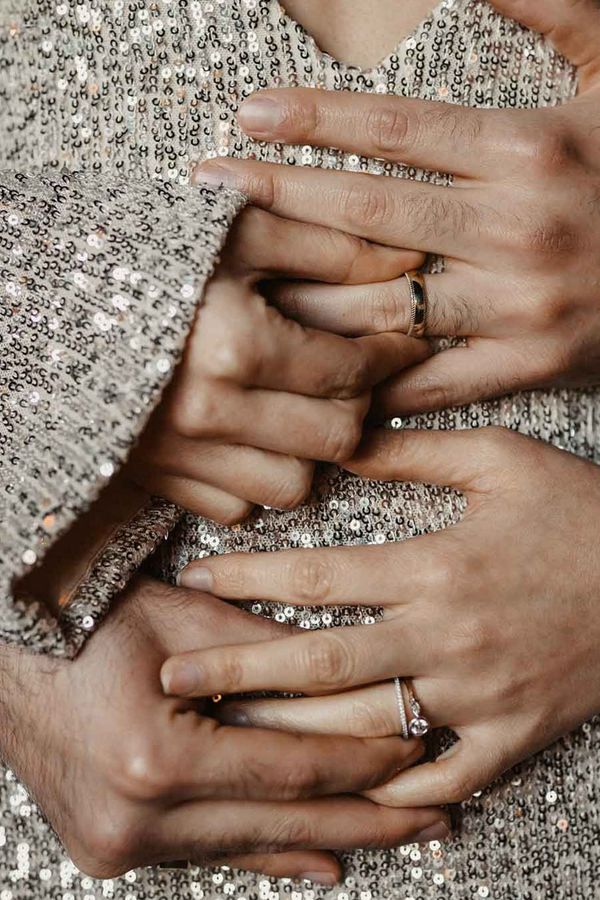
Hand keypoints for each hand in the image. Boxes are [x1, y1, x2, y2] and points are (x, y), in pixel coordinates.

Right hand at [0, 577, 445, 881]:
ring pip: (254, 846)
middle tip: (438, 818)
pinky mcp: (113, 853)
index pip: (292, 768)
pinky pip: (213, 854)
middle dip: (369, 819)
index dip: (362, 762)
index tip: (417, 749)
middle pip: (285, 821)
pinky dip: (271, 851)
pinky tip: (323, 860)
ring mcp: (121, 847)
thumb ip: (268, 651)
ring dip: (330, 837)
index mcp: (156, 758)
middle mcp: (138, 819)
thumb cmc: (91, 626)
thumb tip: (350, 674)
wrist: (6, 663)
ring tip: (400, 834)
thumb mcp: (185, 618)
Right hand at [130, 207, 426, 521]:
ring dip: (311, 451)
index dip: (390, 357)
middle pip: (334, 438)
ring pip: (292, 486)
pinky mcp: (155, 479)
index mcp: (233, 345)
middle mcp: (208, 413)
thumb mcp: (231, 230)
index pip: (349, 370)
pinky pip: (236, 506)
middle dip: (361, 405)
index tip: (401, 343)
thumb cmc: (139, 253)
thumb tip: (407, 263)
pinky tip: (249, 435)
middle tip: (357, 374)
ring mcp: (178, 454)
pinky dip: (256, 478)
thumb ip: (324, 243)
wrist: (40, 299)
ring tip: (303, 407)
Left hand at [164, 427, 599, 806]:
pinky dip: (395, 789)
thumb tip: (340, 438)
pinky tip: (347, 792)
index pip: (322, 579)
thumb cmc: (579, 512)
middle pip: (323, 663)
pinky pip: (444, 776)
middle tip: (174, 679)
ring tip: (232, 734)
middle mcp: (447, 638)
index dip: (251, 579)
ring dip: (293, 733)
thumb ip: (415, 450)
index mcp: (437, 567)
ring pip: (367, 727)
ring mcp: (479, 695)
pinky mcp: (513, 734)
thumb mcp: (501, 459)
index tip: (199, 580)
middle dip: (240, 671)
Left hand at [192, 0, 599, 415]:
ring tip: (238, 284)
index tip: (249, 112)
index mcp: (533, 150)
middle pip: (368, 217)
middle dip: (277, 201)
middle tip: (207, 192)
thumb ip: (551, 8)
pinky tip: (317, 368)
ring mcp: (521, 308)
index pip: (395, 131)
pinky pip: (433, 380)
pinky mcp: (529, 368)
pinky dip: (372, 377)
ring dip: (302, 296)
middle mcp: (518, 232)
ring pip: (384, 305)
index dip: (313, 120)